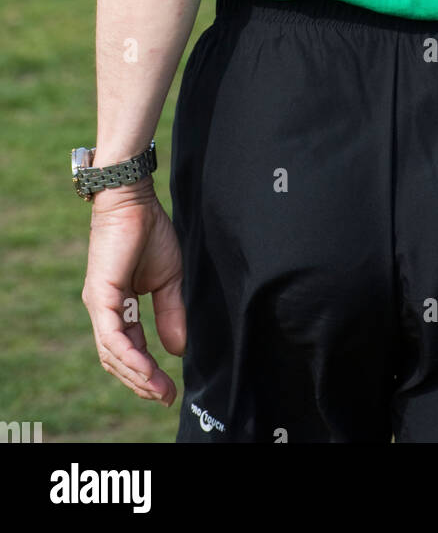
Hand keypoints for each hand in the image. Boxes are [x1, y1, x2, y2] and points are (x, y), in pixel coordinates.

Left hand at [82, 185, 185, 403]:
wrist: (135, 200)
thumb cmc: (150, 232)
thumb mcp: (169, 280)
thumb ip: (171, 313)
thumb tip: (178, 350)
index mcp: (118, 306)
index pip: (129, 348)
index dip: (148, 370)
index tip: (170, 388)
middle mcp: (104, 309)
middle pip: (117, 358)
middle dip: (141, 381)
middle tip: (165, 396)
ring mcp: (99, 304)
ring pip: (112, 353)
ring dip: (136, 375)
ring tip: (159, 389)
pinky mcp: (100, 296)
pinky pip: (112, 337)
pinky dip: (129, 356)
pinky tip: (146, 369)